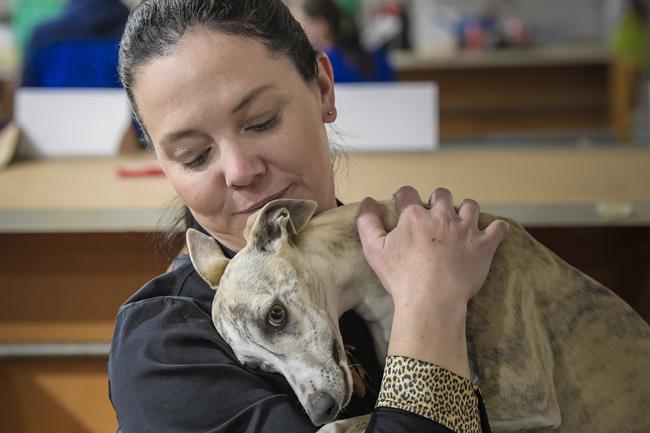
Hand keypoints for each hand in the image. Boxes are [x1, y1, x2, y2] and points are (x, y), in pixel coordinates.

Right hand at [355, 186, 508, 376]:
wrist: (432, 299)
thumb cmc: (401, 277)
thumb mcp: (374, 249)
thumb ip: (367, 222)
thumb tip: (367, 201)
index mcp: (414, 215)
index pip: (407, 193)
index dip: (403, 197)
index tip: (402, 204)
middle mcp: (442, 216)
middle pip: (442, 194)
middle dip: (436, 199)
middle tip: (433, 213)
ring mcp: (466, 229)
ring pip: (469, 205)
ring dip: (464, 209)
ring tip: (460, 220)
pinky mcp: (484, 245)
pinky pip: (497, 228)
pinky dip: (496, 228)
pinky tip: (493, 231)